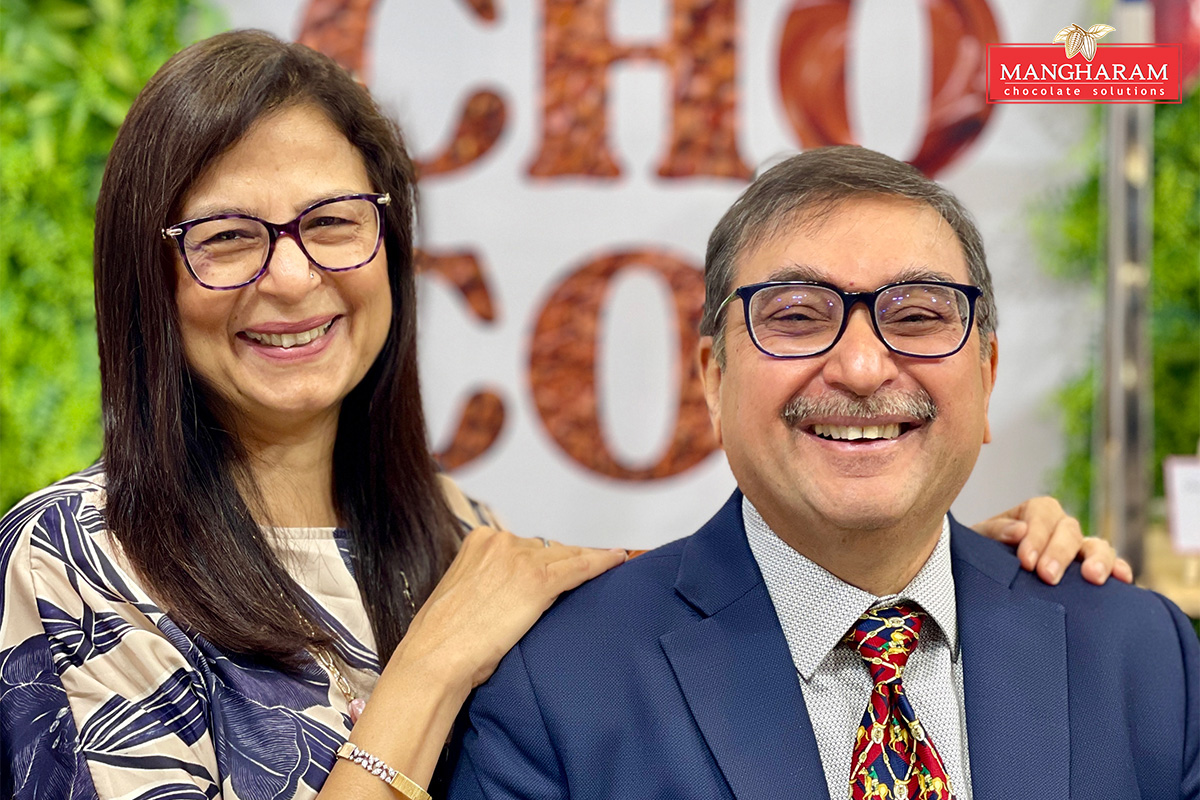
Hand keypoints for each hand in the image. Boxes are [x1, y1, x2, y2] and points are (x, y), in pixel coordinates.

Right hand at [393, 527, 626, 692]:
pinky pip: (579, 566)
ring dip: (583, 565)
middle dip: (562, 565)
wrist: (435, 659)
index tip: (561, 565)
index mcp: (477, 541)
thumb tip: (510, 590)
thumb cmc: (443, 640)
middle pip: (547, 549)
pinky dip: (602, 562)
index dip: (545, 560)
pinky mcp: (537, 581)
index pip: (524, 546)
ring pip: (565, 557)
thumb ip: (486, 582)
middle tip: (583, 577)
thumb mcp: (462, 595)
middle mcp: (500, 542)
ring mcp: (519, 559)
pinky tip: (618, 559)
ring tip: (607, 567)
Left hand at [972, 496, 1132, 585]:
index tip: (1026, 561)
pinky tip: (1123, 580)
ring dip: (1097, 559)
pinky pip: (1113, 567)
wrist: (989, 581)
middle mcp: (1060, 528)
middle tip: (1047, 576)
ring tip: (1092, 577)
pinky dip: (1120, 570)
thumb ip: (995, 531)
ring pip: (1097, 545)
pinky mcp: (1091, 573)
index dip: (1037, 536)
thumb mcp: (980, 540)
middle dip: (1059, 552)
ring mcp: (1079, 550)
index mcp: (1034, 513)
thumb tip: (1019, 531)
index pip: (1042, 513)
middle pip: (1069, 530)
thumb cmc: (984, 555)